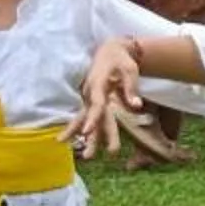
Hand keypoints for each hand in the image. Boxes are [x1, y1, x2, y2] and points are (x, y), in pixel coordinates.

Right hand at [75, 38, 147, 157]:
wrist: (110, 49)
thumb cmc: (121, 59)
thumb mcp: (130, 70)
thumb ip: (131, 88)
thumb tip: (136, 105)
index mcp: (98, 84)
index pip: (96, 105)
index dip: (92, 118)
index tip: (88, 131)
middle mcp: (90, 93)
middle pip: (91, 117)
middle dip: (91, 137)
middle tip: (90, 156)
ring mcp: (88, 97)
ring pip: (84, 119)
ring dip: (82, 137)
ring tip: (80, 155)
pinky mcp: (90, 100)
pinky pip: (84, 116)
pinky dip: (77, 129)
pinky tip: (68, 141)